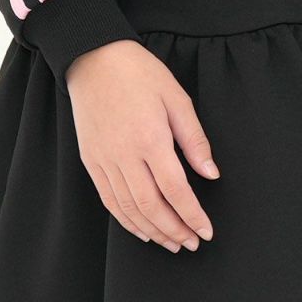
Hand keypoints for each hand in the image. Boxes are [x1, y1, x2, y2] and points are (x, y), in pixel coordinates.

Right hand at [65, 39, 218, 251]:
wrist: (93, 58)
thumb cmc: (139, 73)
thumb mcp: (176, 97)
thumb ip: (194, 139)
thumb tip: (211, 173)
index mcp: (150, 138)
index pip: (176, 190)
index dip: (193, 215)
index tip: (206, 231)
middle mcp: (124, 155)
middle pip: (152, 207)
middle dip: (175, 230)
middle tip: (192, 243)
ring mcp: (104, 160)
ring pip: (129, 209)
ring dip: (152, 231)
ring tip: (171, 243)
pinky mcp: (90, 161)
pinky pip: (109, 200)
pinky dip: (126, 221)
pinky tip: (141, 229)